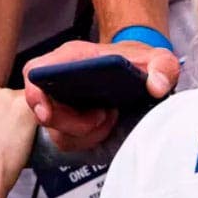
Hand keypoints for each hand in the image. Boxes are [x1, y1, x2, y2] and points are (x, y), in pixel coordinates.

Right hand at [22, 40, 178, 149]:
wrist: (137, 70)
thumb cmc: (138, 62)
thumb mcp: (158, 58)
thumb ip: (163, 66)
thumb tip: (156, 86)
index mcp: (70, 58)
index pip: (35, 72)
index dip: (34, 95)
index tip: (47, 114)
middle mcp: (59, 80)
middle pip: (44, 110)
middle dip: (72, 124)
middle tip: (102, 116)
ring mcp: (63, 103)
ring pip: (57, 130)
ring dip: (84, 133)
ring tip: (108, 117)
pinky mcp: (70, 121)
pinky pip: (69, 140)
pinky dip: (89, 139)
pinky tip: (107, 125)